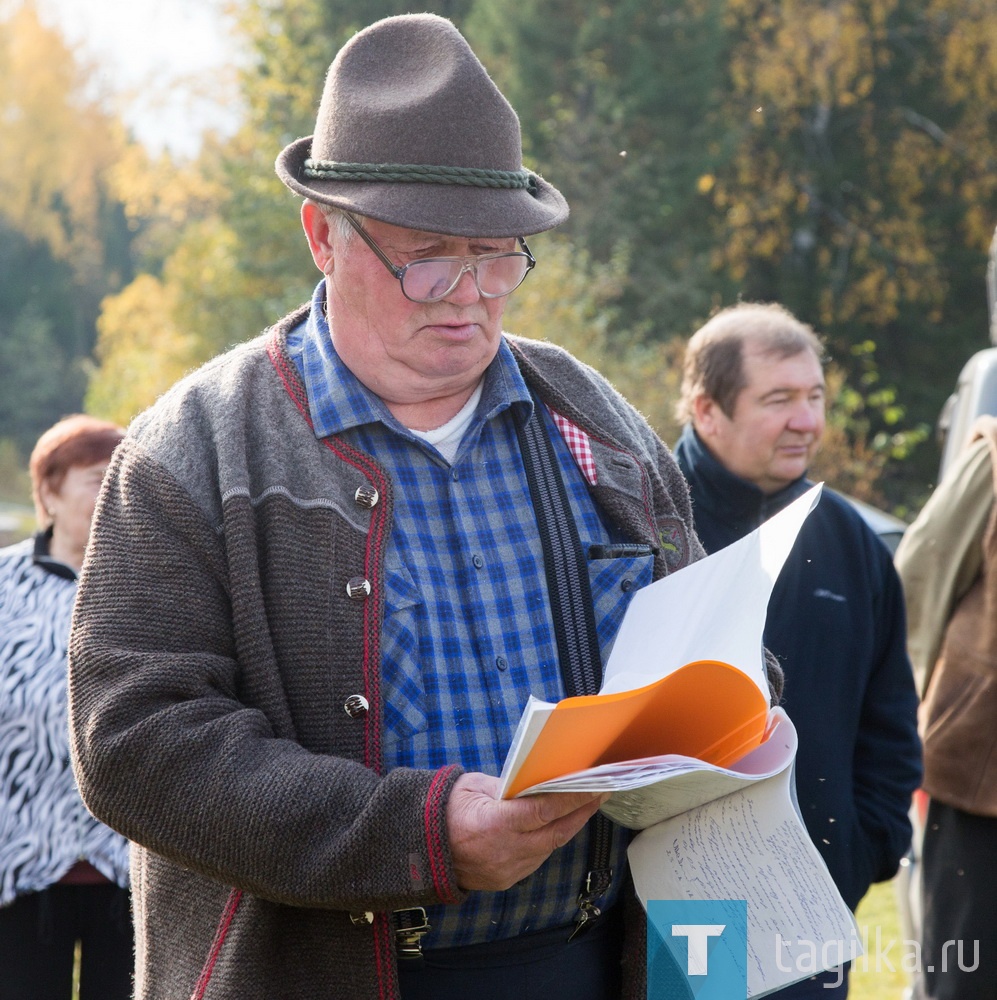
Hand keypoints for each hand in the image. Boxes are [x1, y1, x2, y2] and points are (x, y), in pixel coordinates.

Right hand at [446, 772, 607, 890]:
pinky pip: (537, 858)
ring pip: (550, 847)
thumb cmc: (446, 810)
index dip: (572, 799)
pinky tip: (558, 825)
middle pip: (556, 832)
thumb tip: (537, 781)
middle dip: (581, 811)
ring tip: (583, 806)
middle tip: (599, 792)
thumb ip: (507, 785)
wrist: (421, 848)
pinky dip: (550, 841)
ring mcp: (508, 869)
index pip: (545, 810)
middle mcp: (506, 851)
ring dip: (568, 826)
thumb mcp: (474, 786)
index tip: (593, 786)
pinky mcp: (507, 880)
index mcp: (496, 824)